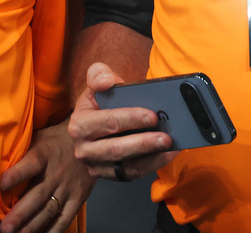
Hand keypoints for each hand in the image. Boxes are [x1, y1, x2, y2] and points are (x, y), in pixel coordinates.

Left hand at [0, 120, 94, 232]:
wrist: (89, 140)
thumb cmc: (57, 139)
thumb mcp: (40, 137)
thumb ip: (23, 152)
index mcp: (45, 154)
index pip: (30, 164)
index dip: (16, 174)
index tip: (1, 185)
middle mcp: (56, 173)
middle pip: (38, 195)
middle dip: (20, 214)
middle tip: (6, 228)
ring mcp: (68, 187)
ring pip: (49, 210)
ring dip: (33, 226)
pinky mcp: (78, 197)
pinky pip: (65, 217)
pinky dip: (54, 230)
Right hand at [68, 63, 176, 181]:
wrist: (94, 124)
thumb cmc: (101, 101)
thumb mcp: (96, 83)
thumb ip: (98, 75)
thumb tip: (106, 81)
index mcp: (79, 124)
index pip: (108, 122)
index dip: (131, 119)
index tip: (153, 116)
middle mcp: (84, 149)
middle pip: (116, 149)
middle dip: (144, 143)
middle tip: (166, 138)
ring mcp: (96, 166)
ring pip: (126, 167)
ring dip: (151, 158)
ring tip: (170, 148)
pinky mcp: (110, 176)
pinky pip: (132, 175)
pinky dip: (152, 165)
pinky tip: (167, 154)